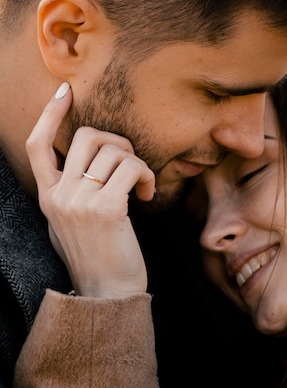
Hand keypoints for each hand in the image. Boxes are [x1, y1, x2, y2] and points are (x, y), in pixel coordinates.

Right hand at [26, 82, 154, 297]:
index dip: (50, 114)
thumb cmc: (98, 259)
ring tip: (143, 186)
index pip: (37, 145)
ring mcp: (80, 201)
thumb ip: (71, 194)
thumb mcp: (70, 224)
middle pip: (85, 136)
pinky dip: (146, 174)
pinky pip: (131, 168)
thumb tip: (89, 166)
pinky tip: (149, 193)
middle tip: (131, 161)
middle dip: (116, 140)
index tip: (65, 92)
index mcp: (48, 197)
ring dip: (137, 162)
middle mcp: (59, 196)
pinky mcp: (107, 209)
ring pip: (114, 151)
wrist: (107, 295)